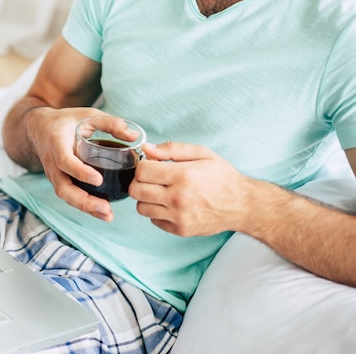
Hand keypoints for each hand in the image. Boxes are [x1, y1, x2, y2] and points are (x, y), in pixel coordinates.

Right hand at [27, 109, 137, 221]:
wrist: (39, 129)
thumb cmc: (66, 121)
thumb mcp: (87, 115)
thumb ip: (110, 123)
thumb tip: (134, 136)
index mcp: (57, 143)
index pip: (65, 161)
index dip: (79, 172)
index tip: (98, 180)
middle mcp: (52, 163)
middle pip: (63, 188)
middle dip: (83, 201)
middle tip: (105, 208)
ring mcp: (54, 175)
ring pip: (66, 196)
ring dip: (85, 208)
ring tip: (107, 215)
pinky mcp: (59, 182)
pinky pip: (69, 197)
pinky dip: (85, 206)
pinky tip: (102, 212)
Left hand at [129, 142, 254, 235]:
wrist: (242, 205)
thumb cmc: (222, 177)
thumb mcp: (202, 153)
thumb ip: (172, 149)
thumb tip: (147, 149)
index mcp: (183, 176)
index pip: (142, 171)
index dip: (144, 165)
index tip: (152, 165)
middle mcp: (178, 198)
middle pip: (136, 190)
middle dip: (140, 181)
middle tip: (153, 179)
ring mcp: (178, 217)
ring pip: (141, 208)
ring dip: (147, 198)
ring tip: (161, 192)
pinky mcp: (180, 230)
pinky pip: (154, 220)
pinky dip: (157, 212)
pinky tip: (170, 204)